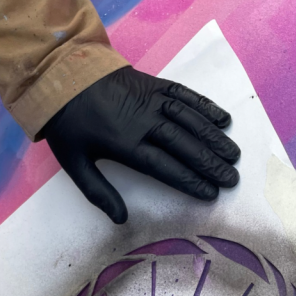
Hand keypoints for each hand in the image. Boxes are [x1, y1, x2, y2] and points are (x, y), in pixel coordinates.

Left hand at [42, 65, 239, 223]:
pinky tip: (223, 118)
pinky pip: (185, 95)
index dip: (190, 181)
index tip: (210, 193)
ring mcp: (151, 100)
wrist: (62, 75)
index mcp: (124, 144)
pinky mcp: (154, 84)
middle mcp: (143, 121)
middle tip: (232, 178)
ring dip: (214, 137)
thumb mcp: (73, 163)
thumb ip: (98, 192)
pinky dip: (205, 106)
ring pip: (190, 120)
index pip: (165, 166)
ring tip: (233, 154)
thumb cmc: (69, 124)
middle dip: (210, 163)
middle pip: (184, 145)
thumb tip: (120, 219)